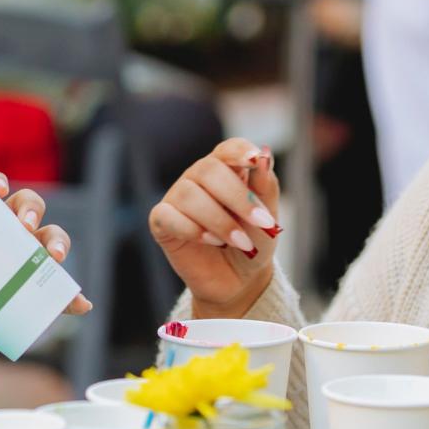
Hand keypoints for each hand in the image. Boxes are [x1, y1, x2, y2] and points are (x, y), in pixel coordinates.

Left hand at [0, 171, 88, 360]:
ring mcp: (20, 262)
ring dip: (56, 242)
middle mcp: (0, 236)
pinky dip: (70, 296)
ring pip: (48, 237)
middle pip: (25, 207)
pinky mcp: (32, 291)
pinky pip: (58, 289)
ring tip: (54, 257)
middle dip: (30, 209)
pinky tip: (77, 304)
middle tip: (24, 225)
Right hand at [149, 138, 282, 317]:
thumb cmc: (253, 242)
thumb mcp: (267, 217)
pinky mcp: (161, 222)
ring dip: (220, 221)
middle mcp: (197, 178)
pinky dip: (192, 229)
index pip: (227, 149)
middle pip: (208, 169)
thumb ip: (265, 186)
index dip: (240, 151)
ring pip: (189, 194)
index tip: (255, 161)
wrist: (239, 280)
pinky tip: (212, 242)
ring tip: (241, 243)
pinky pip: (167, 216)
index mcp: (225, 169)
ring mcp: (177, 198)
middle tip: (262, 223)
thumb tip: (265, 156)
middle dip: (238, 197)